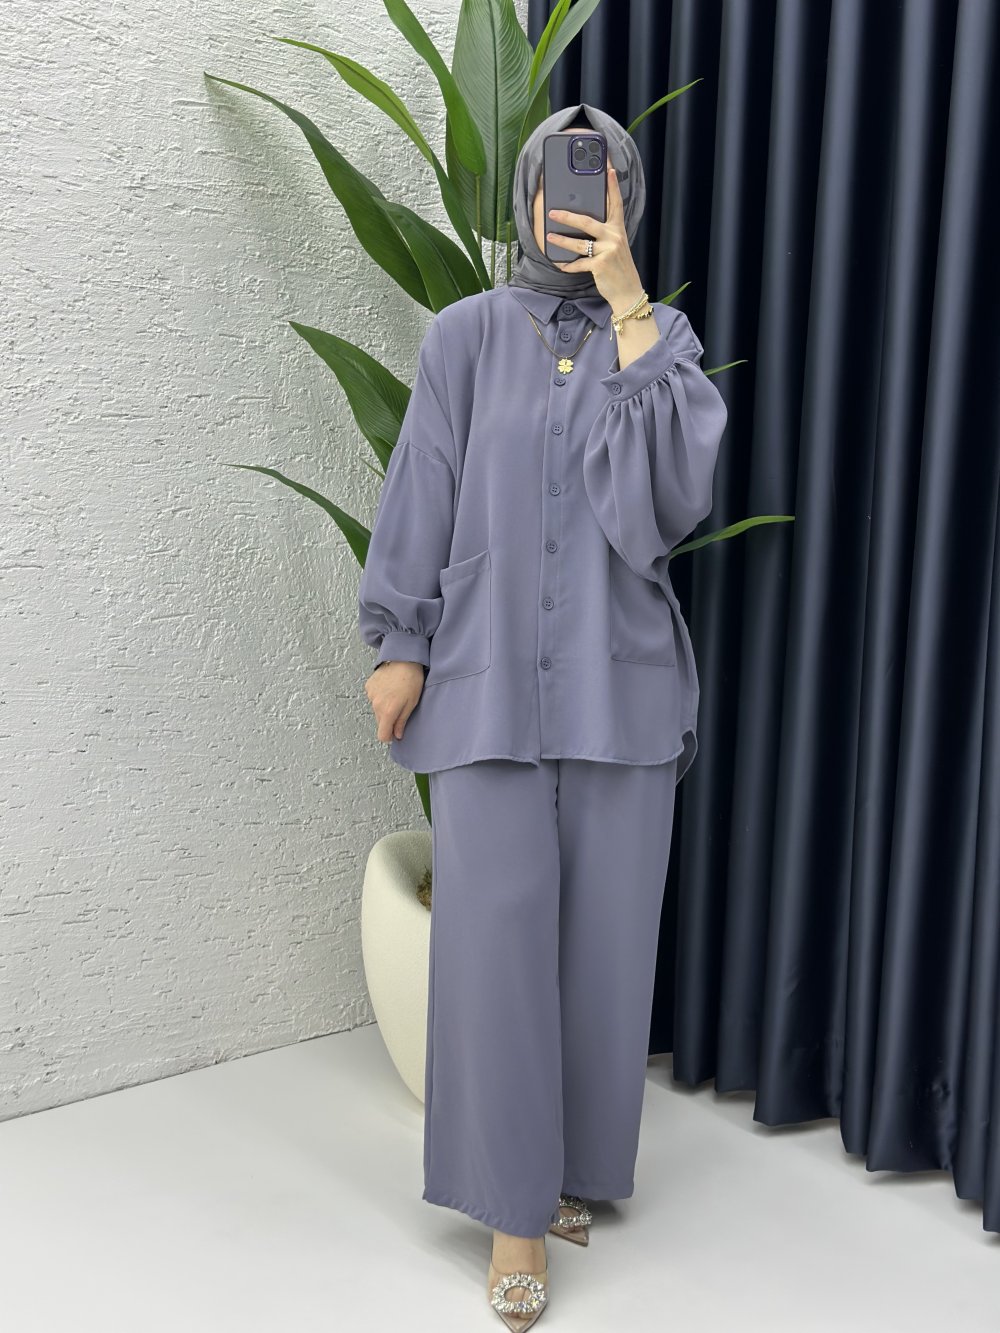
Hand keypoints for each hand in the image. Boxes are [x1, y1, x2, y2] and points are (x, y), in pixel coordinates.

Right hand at [365, 660, 424, 742]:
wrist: (404, 658)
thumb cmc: (412, 680)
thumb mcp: (411, 703)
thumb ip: (402, 721)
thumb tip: (397, 735)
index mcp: (388, 711)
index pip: (382, 735)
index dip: (389, 736)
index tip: (395, 732)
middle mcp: (376, 705)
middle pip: (380, 722)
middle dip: (389, 720)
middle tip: (400, 708)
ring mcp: (371, 695)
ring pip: (377, 710)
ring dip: (384, 707)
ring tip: (396, 694)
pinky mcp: (369, 686)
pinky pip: (373, 698)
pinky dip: (380, 697)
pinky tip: (389, 688)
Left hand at [545, 166, 643, 311]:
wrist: (628, 291)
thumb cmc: (618, 268)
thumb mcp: (616, 247)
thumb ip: (604, 234)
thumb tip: (582, 226)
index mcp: (618, 229)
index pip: (615, 203)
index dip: (612, 186)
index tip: (609, 169)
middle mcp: (614, 237)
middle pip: (587, 221)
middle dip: (567, 216)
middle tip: (553, 212)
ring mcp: (608, 251)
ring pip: (579, 243)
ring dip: (561, 240)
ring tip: (549, 237)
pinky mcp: (601, 265)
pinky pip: (579, 263)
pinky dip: (568, 265)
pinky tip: (560, 264)